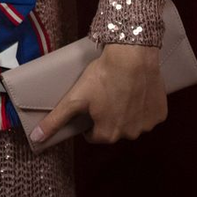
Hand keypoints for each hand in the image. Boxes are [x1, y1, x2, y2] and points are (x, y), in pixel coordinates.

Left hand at [32, 43, 166, 144]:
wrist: (131, 57)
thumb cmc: (101, 77)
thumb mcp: (74, 98)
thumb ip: (55, 120)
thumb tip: (36, 139)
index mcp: (108, 134)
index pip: (94, 135)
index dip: (89, 121)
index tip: (89, 107)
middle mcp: (130, 135)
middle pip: (114, 130)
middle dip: (108, 117)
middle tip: (104, 96)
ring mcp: (147, 125)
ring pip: (133, 123)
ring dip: (126, 112)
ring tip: (119, 91)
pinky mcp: (160, 113)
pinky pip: (149, 114)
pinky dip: (143, 106)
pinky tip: (135, 91)